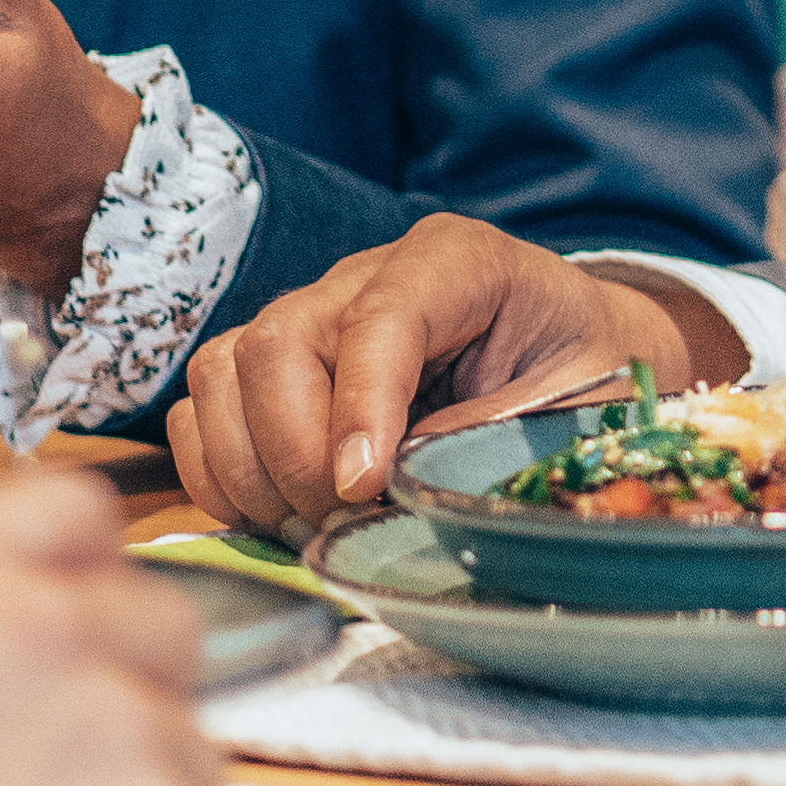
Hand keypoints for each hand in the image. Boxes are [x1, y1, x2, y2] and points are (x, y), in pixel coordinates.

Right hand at [163, 212, 745, 540]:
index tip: (365, 486)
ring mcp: (310, 316)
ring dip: (252, 470)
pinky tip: (277, 511)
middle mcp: (364, 277)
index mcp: (456, 263)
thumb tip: (399, 490)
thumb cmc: (580, 366)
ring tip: (316, 523)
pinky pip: (205, 408)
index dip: (362, 406)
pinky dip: (221, 472)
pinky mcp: (274, 365)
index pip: (382, 317)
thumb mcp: (573, 398)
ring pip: (223, 372)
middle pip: (277, 345)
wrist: (573, 346)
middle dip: (297, 454)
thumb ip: (488, 433)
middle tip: (347, 519)